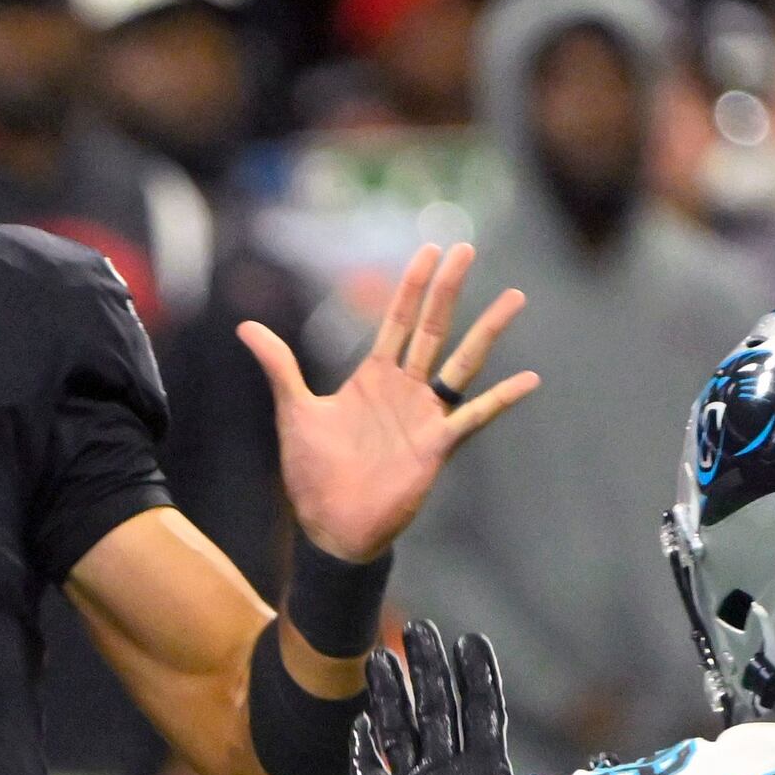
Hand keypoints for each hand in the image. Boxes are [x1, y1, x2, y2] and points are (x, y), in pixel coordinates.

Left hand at [246, 243, 538, 564]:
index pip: (398, 319)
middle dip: (448, 288)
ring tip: (514, 297)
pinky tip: (529, 379)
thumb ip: (279, 365)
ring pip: (463, 363)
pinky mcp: (436, 446)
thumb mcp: (294, 410)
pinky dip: (502, 399)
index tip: (429, 249)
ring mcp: (424, 416)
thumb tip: (244, 326)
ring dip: (488, 330)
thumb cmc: (313, 474)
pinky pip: (474, 417)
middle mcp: (405, 390)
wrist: (330, 526)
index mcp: (374, 377)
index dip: (412, 285)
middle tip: (467, 248)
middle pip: (433, 328)